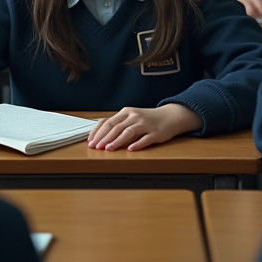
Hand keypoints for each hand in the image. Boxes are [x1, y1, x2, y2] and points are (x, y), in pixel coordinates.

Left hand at [87, 103, 201, 150]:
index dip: (97, 132)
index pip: (108, 122)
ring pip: (128, 132)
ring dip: (117, 141)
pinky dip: (137, 144)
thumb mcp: (131, 118)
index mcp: (126, 112)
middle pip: (116, 127)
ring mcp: (145, 124)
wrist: (171, 116)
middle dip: (104, 138)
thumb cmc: (148, 119)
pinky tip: (130, 149)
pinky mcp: (156, 132)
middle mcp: (134, 116)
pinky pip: (145, 139)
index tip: (90, 141)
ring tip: (108, 149)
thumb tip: (100, 136)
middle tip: (96, 147)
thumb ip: (118, 125)